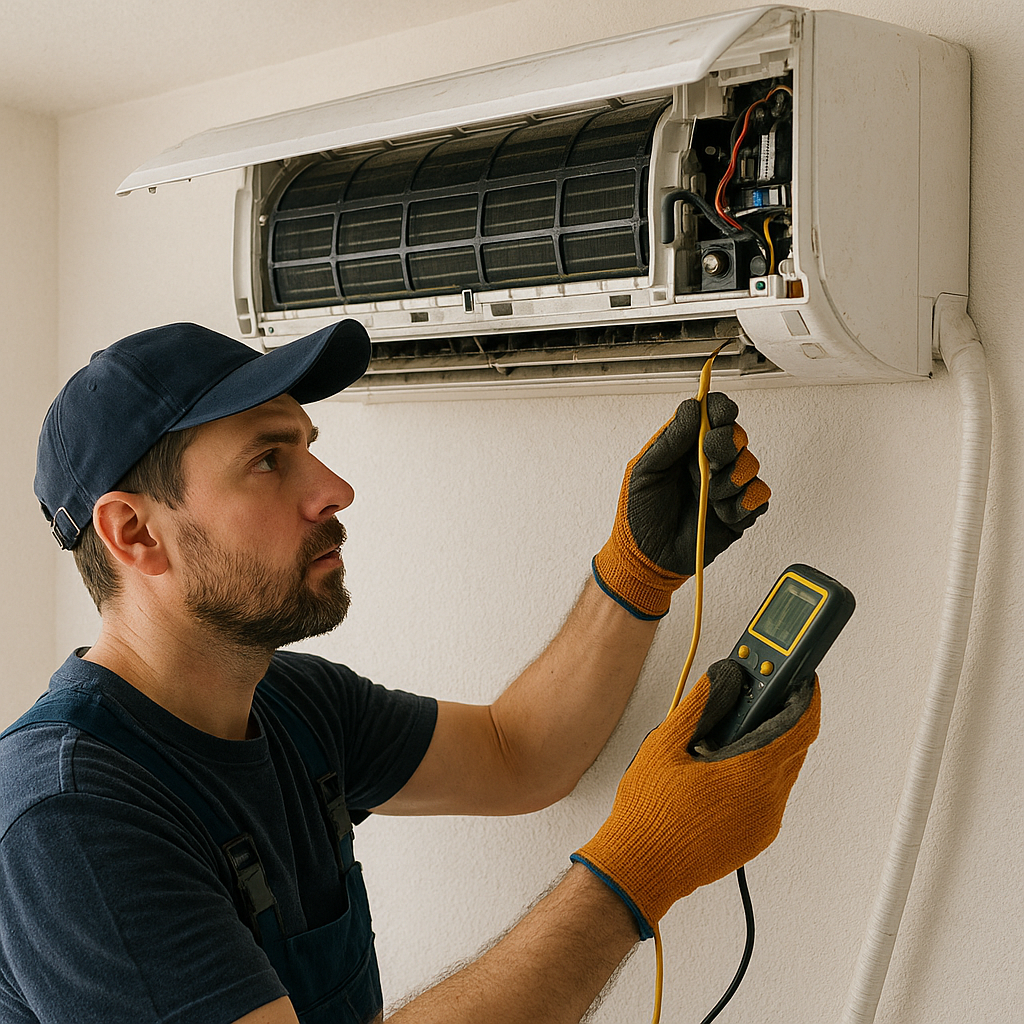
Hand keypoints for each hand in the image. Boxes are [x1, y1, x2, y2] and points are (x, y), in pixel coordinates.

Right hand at [571, 659, 818, 937]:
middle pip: (793, 746)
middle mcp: (767, 800)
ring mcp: (764, 823)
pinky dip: (757, 772)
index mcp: (751, 773)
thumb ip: (700, 705)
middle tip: (755, 692)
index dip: (806, 695)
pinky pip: (768, 794)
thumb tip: (722, 676)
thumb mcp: (664, 745)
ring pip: (780, 770)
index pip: (801, 725)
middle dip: (779, 715)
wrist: (641, 868)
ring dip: (766, 744)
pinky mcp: (755, 837)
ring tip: (728, 730)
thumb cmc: (649, 814)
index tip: (800, 675)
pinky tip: (722, 765)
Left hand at [593, 393, 769, 618]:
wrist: (646, 558)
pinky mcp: (738, 513)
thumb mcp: (645, 471)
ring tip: (708, 496)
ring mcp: (725, 487)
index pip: (713, 414)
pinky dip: (743, 502)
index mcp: (686, 447)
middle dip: (726, 444)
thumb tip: (692, 408)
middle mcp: (709, 462)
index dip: (721, 408)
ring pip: (751, 464)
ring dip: (731, 479)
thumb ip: (669, 440)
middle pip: (737, 435)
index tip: (719, 414)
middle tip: (710, 460)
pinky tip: (722, 512)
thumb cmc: (639, 515)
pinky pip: (759, 497)